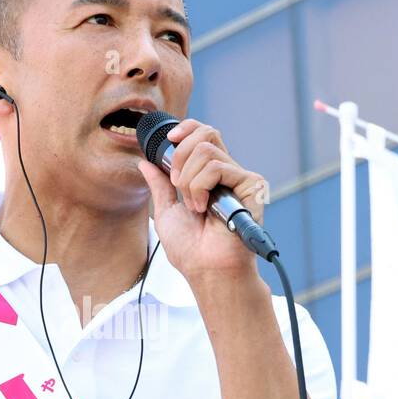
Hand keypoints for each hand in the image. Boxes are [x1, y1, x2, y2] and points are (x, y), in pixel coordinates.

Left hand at [136, 118, 269, 287]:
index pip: (204, 135)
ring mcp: (240, 179)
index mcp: (209, 176)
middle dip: (180, 156)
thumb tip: (145, 162)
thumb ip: (159, 185)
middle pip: (206, 134)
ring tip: (194, 206)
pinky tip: (205, 209)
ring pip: (206, 151)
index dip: (187, 129)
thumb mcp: (166, 212)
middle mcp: (227, 173)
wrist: (206, 269)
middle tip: (177, 185)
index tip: (170, 140)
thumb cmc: (191, 250)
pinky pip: (217, 167)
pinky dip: (201, 187)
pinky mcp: (251, 185)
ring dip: (189, 181)